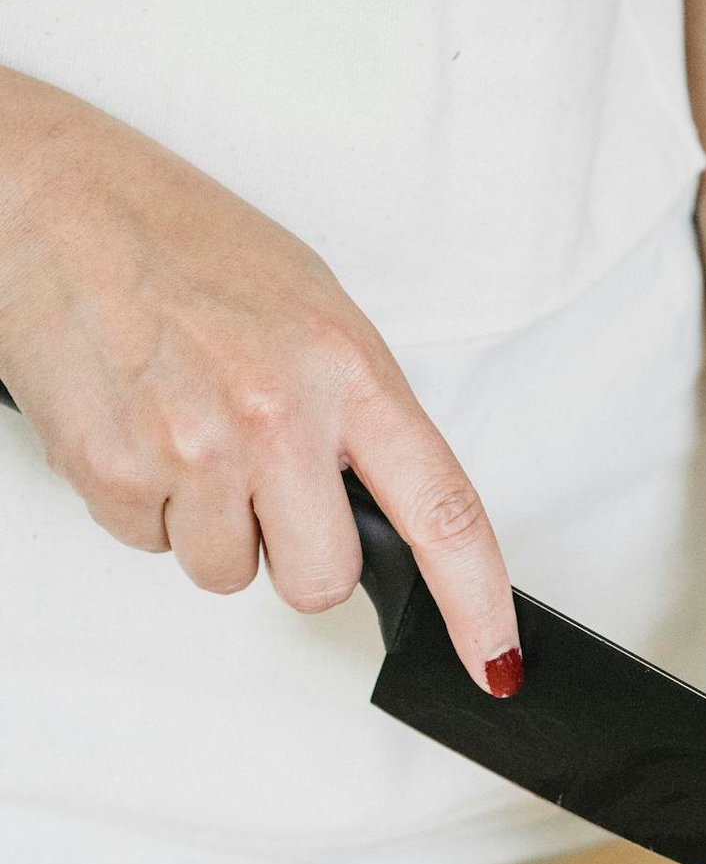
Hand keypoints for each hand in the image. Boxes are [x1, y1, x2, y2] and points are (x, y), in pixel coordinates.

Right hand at [0, 70, 520, 690]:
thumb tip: (388, 509)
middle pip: (322, 579)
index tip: (495, 661)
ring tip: (187, 430)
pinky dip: (146, 504)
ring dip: (212, 525)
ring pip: (229, 573)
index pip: (443, 511)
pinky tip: (139, 426)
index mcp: (347, 368)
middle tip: (264, 478)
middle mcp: (276, 413)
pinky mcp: (114, 472)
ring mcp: (192, 449)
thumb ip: (356, 414)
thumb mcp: (312, 309)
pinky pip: (153, 545)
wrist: (52, 202)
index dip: (478, 602)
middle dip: (296, 550)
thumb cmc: (183, 246)